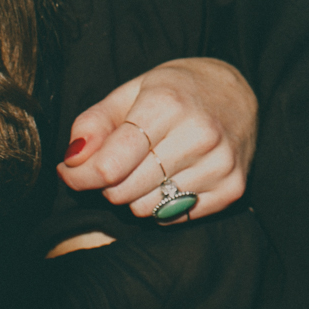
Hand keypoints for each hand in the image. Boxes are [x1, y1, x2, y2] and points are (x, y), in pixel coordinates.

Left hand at [58, 58, 256, 220]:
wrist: (237, 92)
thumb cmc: (178, 90)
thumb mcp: (131, 91)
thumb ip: (94, 123)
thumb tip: (71, 161)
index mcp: (167, 104)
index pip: (109, 165)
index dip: (80, 176)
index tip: (70, 172)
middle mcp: (198, 135)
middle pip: (124, 191)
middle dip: (108, 184)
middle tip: (116, 165)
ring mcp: (220, 164)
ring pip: (148, 209)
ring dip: (135, 196)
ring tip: (146, 169)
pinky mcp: (232, 188)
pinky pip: (175, 218)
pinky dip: (163, 206)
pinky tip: (171, 179)